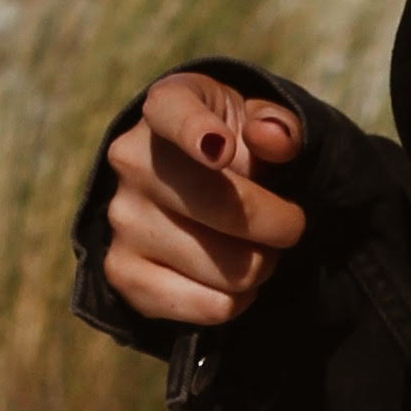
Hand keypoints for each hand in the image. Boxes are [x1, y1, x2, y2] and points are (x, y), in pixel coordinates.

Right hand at [102, 72, 308, 326]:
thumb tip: (272, 138)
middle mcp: (131, 159)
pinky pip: (206, 306)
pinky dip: (237, 302)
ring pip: (229, 268)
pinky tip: (233, 280)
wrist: (191, 190)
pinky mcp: (121, 272)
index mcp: (167, 105)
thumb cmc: (238, 148)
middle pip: (223, 207)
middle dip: (279, 225)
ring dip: (261, 266)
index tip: (221, 149)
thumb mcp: (262, 124)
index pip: (172, 113)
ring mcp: (120, 218)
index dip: (195, 131)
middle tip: (289, 224)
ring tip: (255, 248)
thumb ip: (279, 126)